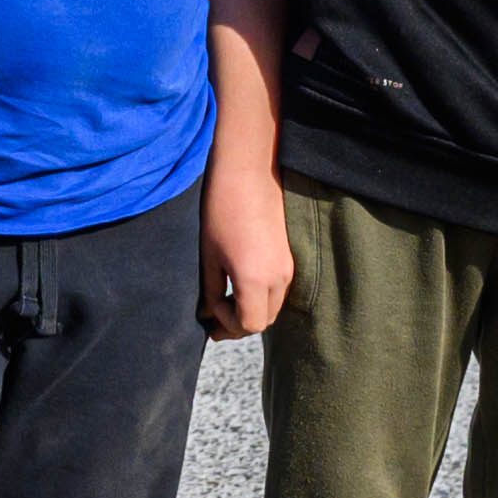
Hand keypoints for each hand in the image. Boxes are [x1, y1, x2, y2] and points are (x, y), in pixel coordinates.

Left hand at [200, 165, 292, 340]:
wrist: (250, 172)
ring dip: (250, 310)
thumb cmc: (222, 208)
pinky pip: (278, 291)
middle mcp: (278, 278)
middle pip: (263, 322)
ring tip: (225, 299)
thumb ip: (209, 290)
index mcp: (255, 280)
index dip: (227, 323)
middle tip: (215, 315)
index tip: (211, 305)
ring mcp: (287, 268)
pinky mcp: (289, 257)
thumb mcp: (208, 255)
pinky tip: (241, 284)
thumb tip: (207, 313)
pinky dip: (260, 297)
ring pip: (272, 307)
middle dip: (238, 323)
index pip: (249, 325)